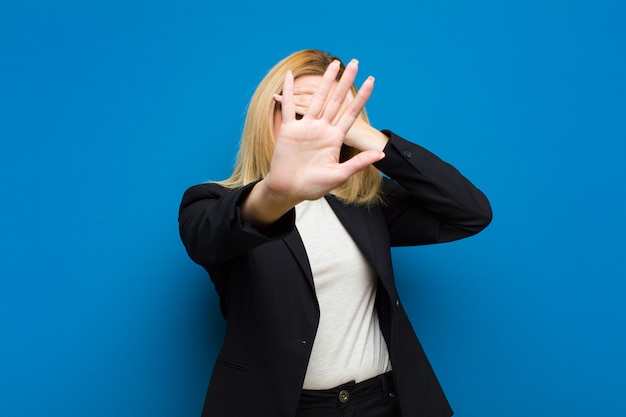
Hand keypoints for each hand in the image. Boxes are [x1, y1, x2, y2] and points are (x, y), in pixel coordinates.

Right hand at [266, 59, 383, 201]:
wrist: (290, 190)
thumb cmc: (313, 186)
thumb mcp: (339, 175)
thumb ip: (358, 163)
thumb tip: (381, 155)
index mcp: (335, 138)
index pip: (351, 112)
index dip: (362, 96)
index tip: (371, 80)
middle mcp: (322, 129)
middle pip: (336, 99)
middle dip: (345, 81)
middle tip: (354, 62)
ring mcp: (306, 128)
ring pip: (316, 98)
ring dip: (325, 81)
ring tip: (333, 64)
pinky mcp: (289, 130)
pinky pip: (289, 107)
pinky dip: (288, 92)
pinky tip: (290, 76)